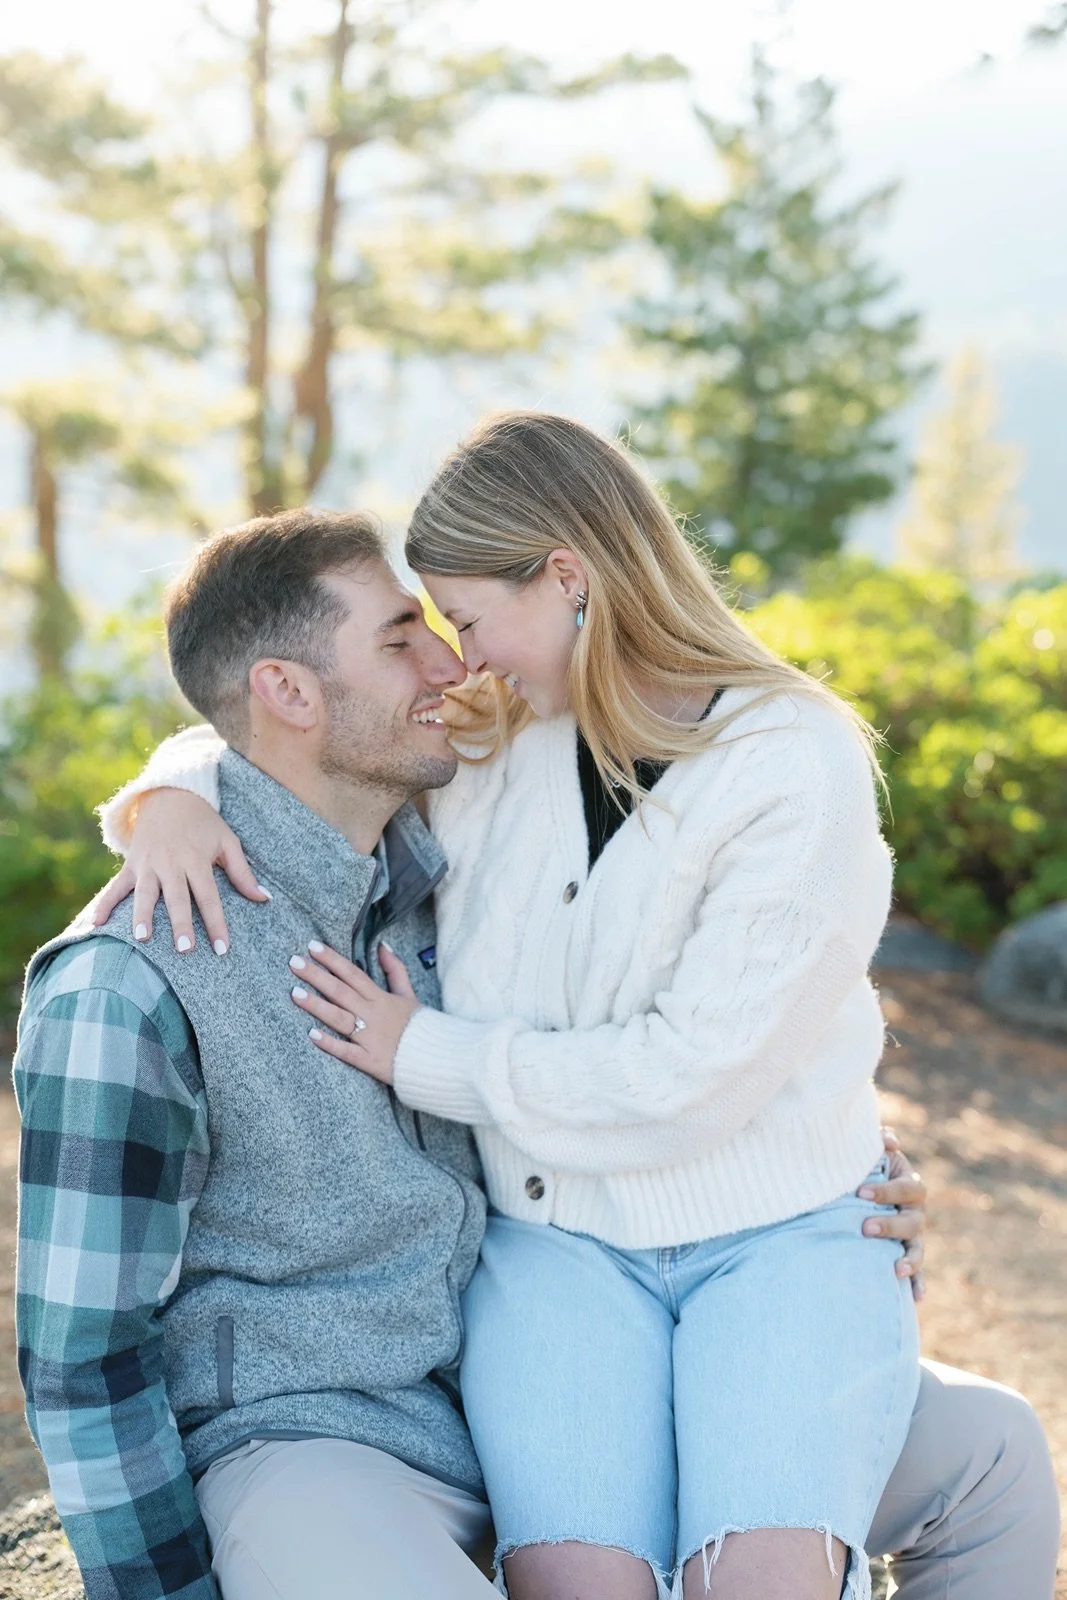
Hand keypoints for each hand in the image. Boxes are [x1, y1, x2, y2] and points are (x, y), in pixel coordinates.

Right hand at [91, 789, 268, 953]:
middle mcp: (171, 863)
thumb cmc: (203, 822)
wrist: (170, 794)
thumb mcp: (228, 841)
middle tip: (185, 950)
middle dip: (180, 924)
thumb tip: (264, 898)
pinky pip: (115, 886)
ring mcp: (148, 864)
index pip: (209, 897)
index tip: (222, 948)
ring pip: (144, 893)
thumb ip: (243, 872)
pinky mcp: (131, 864)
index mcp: (197, 860)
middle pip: (177, 898)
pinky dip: (105, 903)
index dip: (216, 923)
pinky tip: (95, 923)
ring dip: (142, 915)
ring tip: (142, 938)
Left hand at [289, 941, 421, 1084]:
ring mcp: (370, 1037)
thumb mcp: (409, 994)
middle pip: (341, 991)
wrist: (438, 1057)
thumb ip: (395, 970)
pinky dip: (331, 1043)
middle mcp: (373, 1014)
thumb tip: (383, 945)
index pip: (353, 974)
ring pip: (339, 1018)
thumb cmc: (420, 1026)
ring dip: (317, 1005)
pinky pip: (347, 1051)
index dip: (333, 959)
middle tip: (294, 962)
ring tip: (295, 993)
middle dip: (317, 976)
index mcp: (381, 998)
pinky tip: (312, 1035)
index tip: (312, 946)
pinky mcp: (369, 1060)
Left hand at [858, 1128, 926, 1301]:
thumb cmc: (863, 1167)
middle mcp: (914, 1211)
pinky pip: (916, 1272)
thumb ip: (876, 1143)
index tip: (860, 1193)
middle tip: (865, 1228)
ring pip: (917, 1248)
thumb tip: (888, 1140)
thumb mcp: (869, 1152)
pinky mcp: (905, 1254)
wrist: (858, 1191)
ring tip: (895, 1269)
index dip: (887, 1191)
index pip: (907, 1188)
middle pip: (912, 1221)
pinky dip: (918, 1284)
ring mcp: (912, 1235)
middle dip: (890, 1225)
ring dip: (909, 1260)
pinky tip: (916, 1298)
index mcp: (907, 1184)